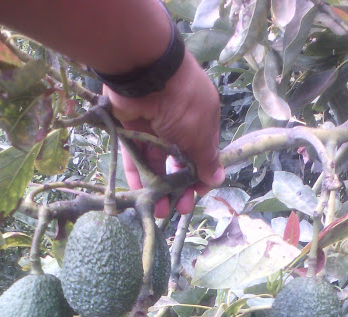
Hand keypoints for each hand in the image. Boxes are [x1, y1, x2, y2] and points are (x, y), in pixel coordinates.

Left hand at [105, 50, 224, 217]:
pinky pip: (135, 158)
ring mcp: (153, 128)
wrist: (145, 73)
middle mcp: (178, 125)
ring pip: (156, 164)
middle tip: (179, 210)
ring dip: (159, 189)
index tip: (198, 195)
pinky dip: (138, 177)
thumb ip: (206, 159)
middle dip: (180, 188)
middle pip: (178, 163)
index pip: (202, 155)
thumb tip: (217, 179)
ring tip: (159, 212)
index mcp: (200, 122)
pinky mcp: (130, 130)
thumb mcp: (200, 133)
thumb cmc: (183, 102)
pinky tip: (142, 198)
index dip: (200, 177)